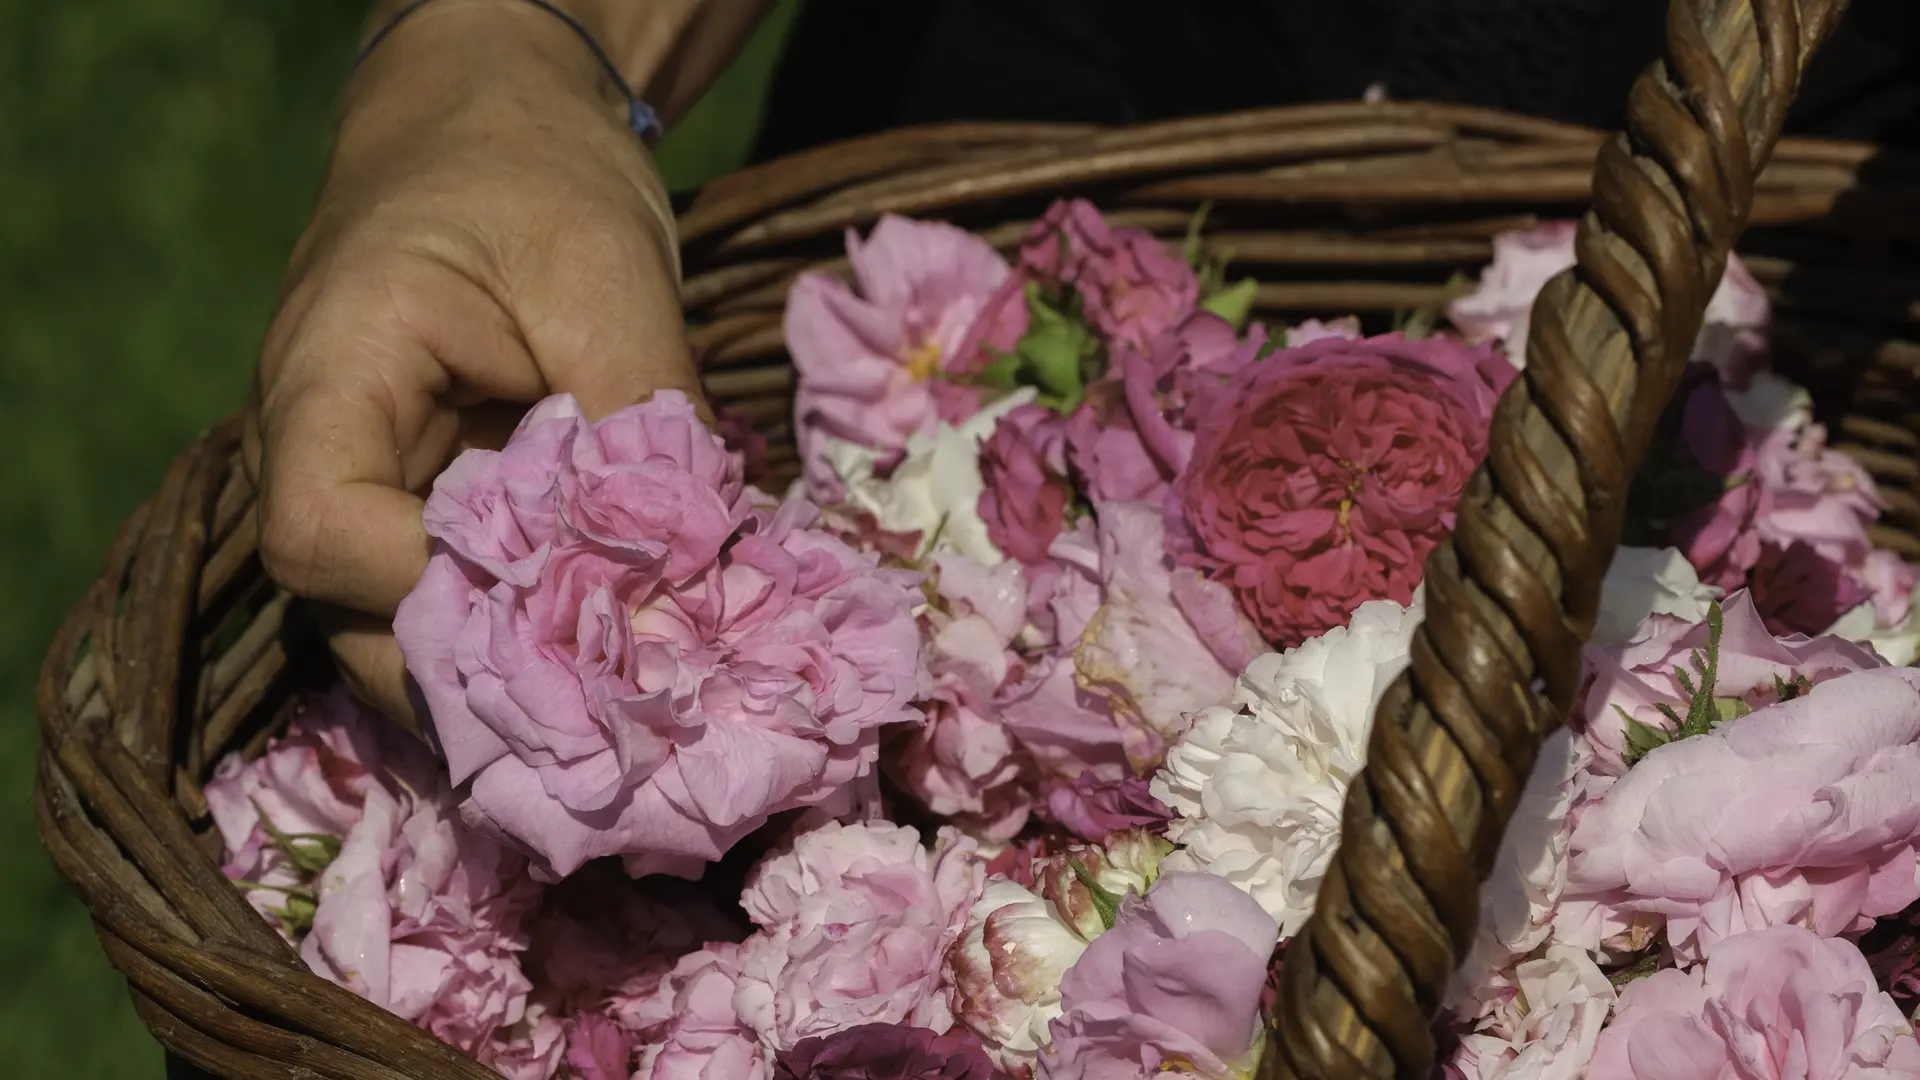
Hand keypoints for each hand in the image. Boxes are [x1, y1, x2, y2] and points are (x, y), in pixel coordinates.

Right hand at [243, 0, 703, 728]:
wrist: (497, 125)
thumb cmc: (537, 175)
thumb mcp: (607, 280)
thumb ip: (645, 425)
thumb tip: (704, 577)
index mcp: (328, 375)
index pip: (324, 532)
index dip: (432, 594)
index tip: (567, 608)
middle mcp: (319, 451)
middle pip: (356, 616)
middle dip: (484, 680)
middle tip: (618, 723)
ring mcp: (363, 488)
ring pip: (402, 630)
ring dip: (510, 679)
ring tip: (627, 718)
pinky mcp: (419, 508)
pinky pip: (450, 600)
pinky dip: (527, 642)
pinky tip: (616, 667)